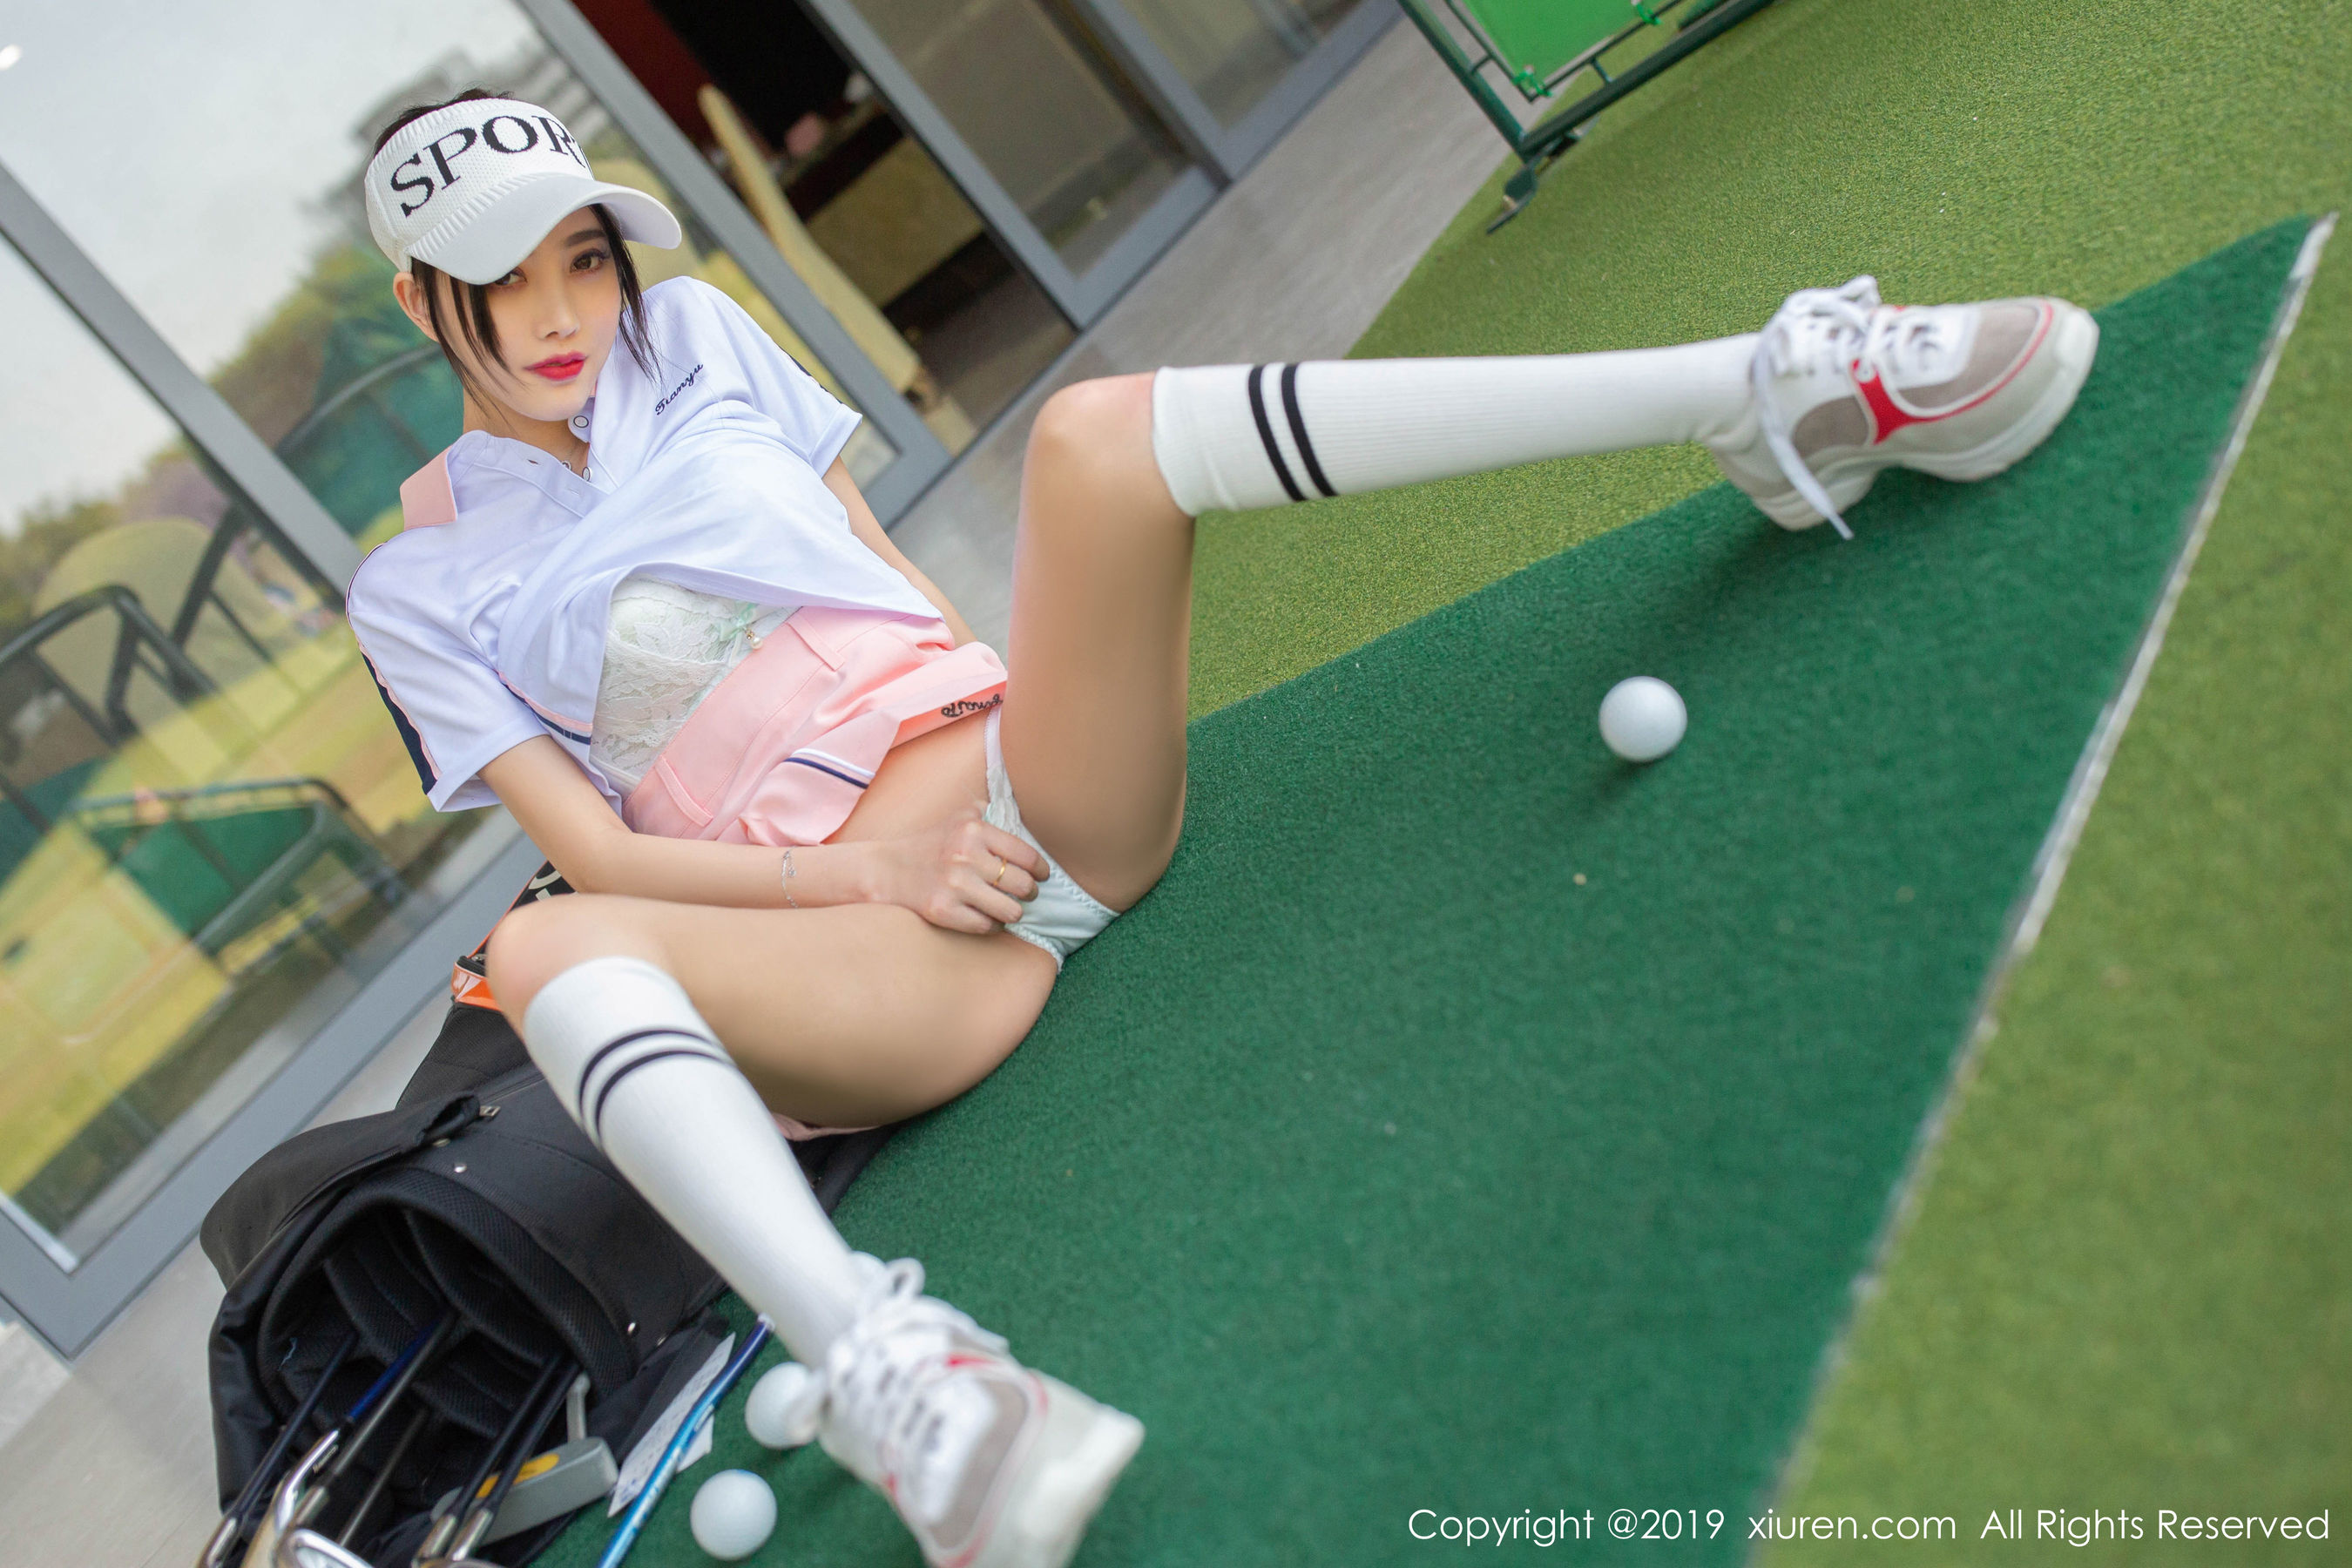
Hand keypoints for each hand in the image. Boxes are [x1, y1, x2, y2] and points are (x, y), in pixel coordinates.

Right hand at [868, 813, 1048, 933]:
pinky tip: (987, 917)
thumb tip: (1025, 819)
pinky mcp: (943, 911)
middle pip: (1023, 885)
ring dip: (1012, 912)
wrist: (888, 870)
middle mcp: (965, 856)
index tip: (1042, 875)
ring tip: (1007, 907)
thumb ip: (990, 814)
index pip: (1026, 855)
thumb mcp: (959, 818)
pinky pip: (987, 926)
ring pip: (1011, 911)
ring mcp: (955, 885)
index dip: (1041, 870)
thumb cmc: (931, 844)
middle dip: (1029, 892)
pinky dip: (992, 925)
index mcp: (974, 830)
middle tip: (1026, 893)